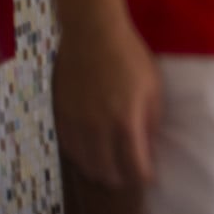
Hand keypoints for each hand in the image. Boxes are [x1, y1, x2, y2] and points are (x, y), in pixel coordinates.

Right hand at [54, 14, 161, 187]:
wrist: (92, 35)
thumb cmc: (130, 57)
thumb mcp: (153, 87)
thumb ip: (152, 120)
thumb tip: (149, 144)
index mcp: (126, 121)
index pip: (134, 164)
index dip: (143, 175)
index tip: (149, 176)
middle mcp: (98, 129)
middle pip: (107, 171)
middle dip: (121, 178)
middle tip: (129, 174)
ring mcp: (77, 124)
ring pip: (86, 163)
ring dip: (100, 170)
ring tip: (110, 168)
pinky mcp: (61, 117)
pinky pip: (70, 149)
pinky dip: (82, 157)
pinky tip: (91, 153)